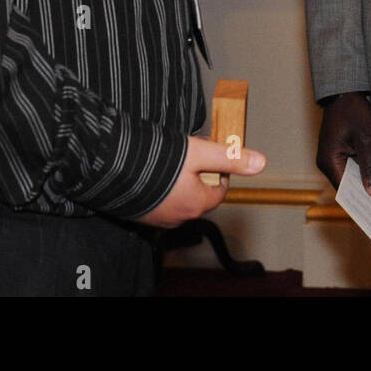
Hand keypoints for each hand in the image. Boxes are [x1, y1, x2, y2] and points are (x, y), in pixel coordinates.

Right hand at [135, 135, 266, 227]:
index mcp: (196, 204)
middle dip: (198, 175)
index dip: (219, 170)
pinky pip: (157, 202)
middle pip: (198, 195)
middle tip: (189, 154)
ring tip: (169, 160)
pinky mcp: (138, 214)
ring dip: (178, 182)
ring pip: (177, 199)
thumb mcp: (200, 152)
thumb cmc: (156, 159)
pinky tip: (151, 171)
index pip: (219, 190)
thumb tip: (261, 163)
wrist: (109, 166)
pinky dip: (159, 188)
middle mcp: (178, 217)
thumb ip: (230, 158)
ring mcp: (156, 218)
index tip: (211, 154)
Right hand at [316, 91, 370, 195]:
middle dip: (367, 195)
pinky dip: (366, 172)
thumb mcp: (366, 139)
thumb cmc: (355, 110)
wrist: (347, 88)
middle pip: (349, 186)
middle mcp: (327, 162)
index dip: (362, 203)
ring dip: (367, 184)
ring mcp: (333, 156)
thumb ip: (370, 167)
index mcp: (329, 161)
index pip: (346, 191)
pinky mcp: (340, 150)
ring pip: (352, 177)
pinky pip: (353, 167)